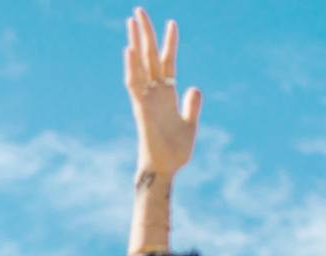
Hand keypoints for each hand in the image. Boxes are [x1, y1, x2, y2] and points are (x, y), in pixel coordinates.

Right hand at [125, 7, 201, 176]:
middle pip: (149, 56)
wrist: (165, 170)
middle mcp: (154, 93)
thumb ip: (192, 105)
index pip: (168, 62)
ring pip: (139, 64)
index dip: (171, 43)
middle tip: (139, 10)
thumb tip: (195, 87)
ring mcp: (146, 99)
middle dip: (146, 33)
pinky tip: (129, 50)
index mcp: (167, 94)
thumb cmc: (175, 151)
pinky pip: (134, 84)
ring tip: (132, 20)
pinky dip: (131, 67)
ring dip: (136, 43)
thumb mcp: (190, 124)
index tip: (173, 22)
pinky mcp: (141, 109)